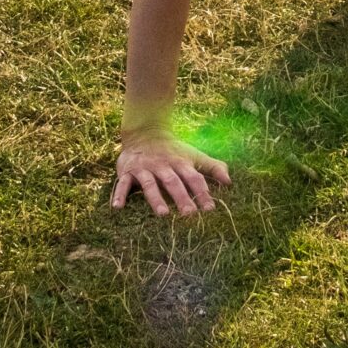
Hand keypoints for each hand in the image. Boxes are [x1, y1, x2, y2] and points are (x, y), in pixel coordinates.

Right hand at [112, 129, 230, 215]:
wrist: (145, 133)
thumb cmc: (174, 151)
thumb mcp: (193, 157)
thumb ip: (212, 168)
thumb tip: (230, 182)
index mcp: (180, 163)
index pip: (194, 178)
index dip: (202, 192)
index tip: (210, 209)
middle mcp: (163, 166)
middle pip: (173, 182)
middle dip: (181, 197)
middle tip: (190, 214)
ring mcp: (144, 169)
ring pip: (150, 184)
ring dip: (155, 199)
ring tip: (163, 214)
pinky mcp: (127, 171)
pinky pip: (123, 184)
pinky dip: (119, 195)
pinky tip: (117, 208)